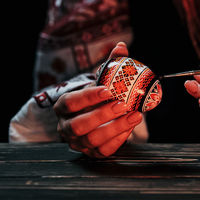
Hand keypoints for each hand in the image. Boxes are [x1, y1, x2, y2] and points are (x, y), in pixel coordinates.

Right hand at [54, 42, 142, 157]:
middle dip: (102, 115)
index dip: (88, 97)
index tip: (108, 89)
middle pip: (79, 125)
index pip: (71, 102)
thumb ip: (110, 64)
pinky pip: (104, 151)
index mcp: (64, 106)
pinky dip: (119, 139)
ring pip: (92, 140)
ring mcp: (78, 142)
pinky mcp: (92, 153)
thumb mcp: (100, 81)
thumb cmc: (96, 98)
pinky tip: (131, 126)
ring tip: (134, 115)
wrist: (96, 117)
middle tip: (123, 104)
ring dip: (115, 127)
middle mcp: (66, 126)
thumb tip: (121, 46)